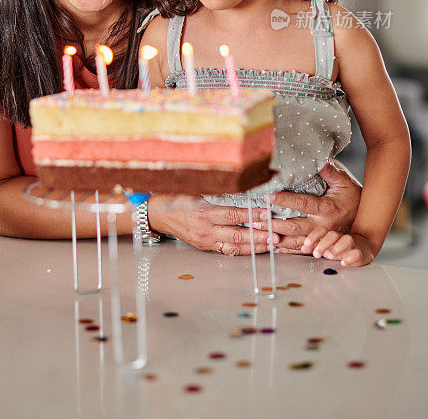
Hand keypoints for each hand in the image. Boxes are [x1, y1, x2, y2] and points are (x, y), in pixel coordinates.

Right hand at [147, 196, 277, 255]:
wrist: (155, 213)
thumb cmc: (173, 196)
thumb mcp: (192, 188)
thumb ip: (214, 188)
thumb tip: (238, 182)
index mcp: (203, 213)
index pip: (232, 215)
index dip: (251, 215)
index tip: (267, 214)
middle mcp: (205, 230)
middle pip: (237, 234)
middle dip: (258, 236)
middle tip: (276, 235)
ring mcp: (205, 240)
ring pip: (234, 246)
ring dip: (254, 246)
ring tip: (271, 245)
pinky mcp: (204, 246)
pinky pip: (226, 250)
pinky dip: (242, 250)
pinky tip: (254, 250)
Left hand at [250, 162, 361, 254]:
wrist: (366, 221)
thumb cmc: (352, 197)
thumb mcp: (344, 182)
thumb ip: (329, 171)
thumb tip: (316, 158)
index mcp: (327, 209)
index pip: (301, 203)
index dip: (283, 199)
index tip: (267, 195)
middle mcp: (322, 225)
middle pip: (294, 226)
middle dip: (273, 224)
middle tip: (256, 219)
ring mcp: (320, 238)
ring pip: (295, 241)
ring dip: (276, 238)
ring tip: (257, 234)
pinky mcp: (319, 245)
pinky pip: (300, 249)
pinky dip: (285, 249)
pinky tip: (271, 245)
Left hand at [301, 228, 374, 266]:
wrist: (363, 247)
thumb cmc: (341, 248)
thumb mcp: (327, 247)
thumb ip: (315, 247)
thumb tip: (303, 248)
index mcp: (331, 235)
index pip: (322, 231)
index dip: (314, 236)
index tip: (307, 244)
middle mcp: (341, 237)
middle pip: (332, 234)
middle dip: (323, 243)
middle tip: (316, 254)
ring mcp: (352, 244)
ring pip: (346, 240)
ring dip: (337, 247)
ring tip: (330, 255)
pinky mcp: (360, 253)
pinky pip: (357, 253)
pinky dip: (350, 257)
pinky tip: (344, 262)